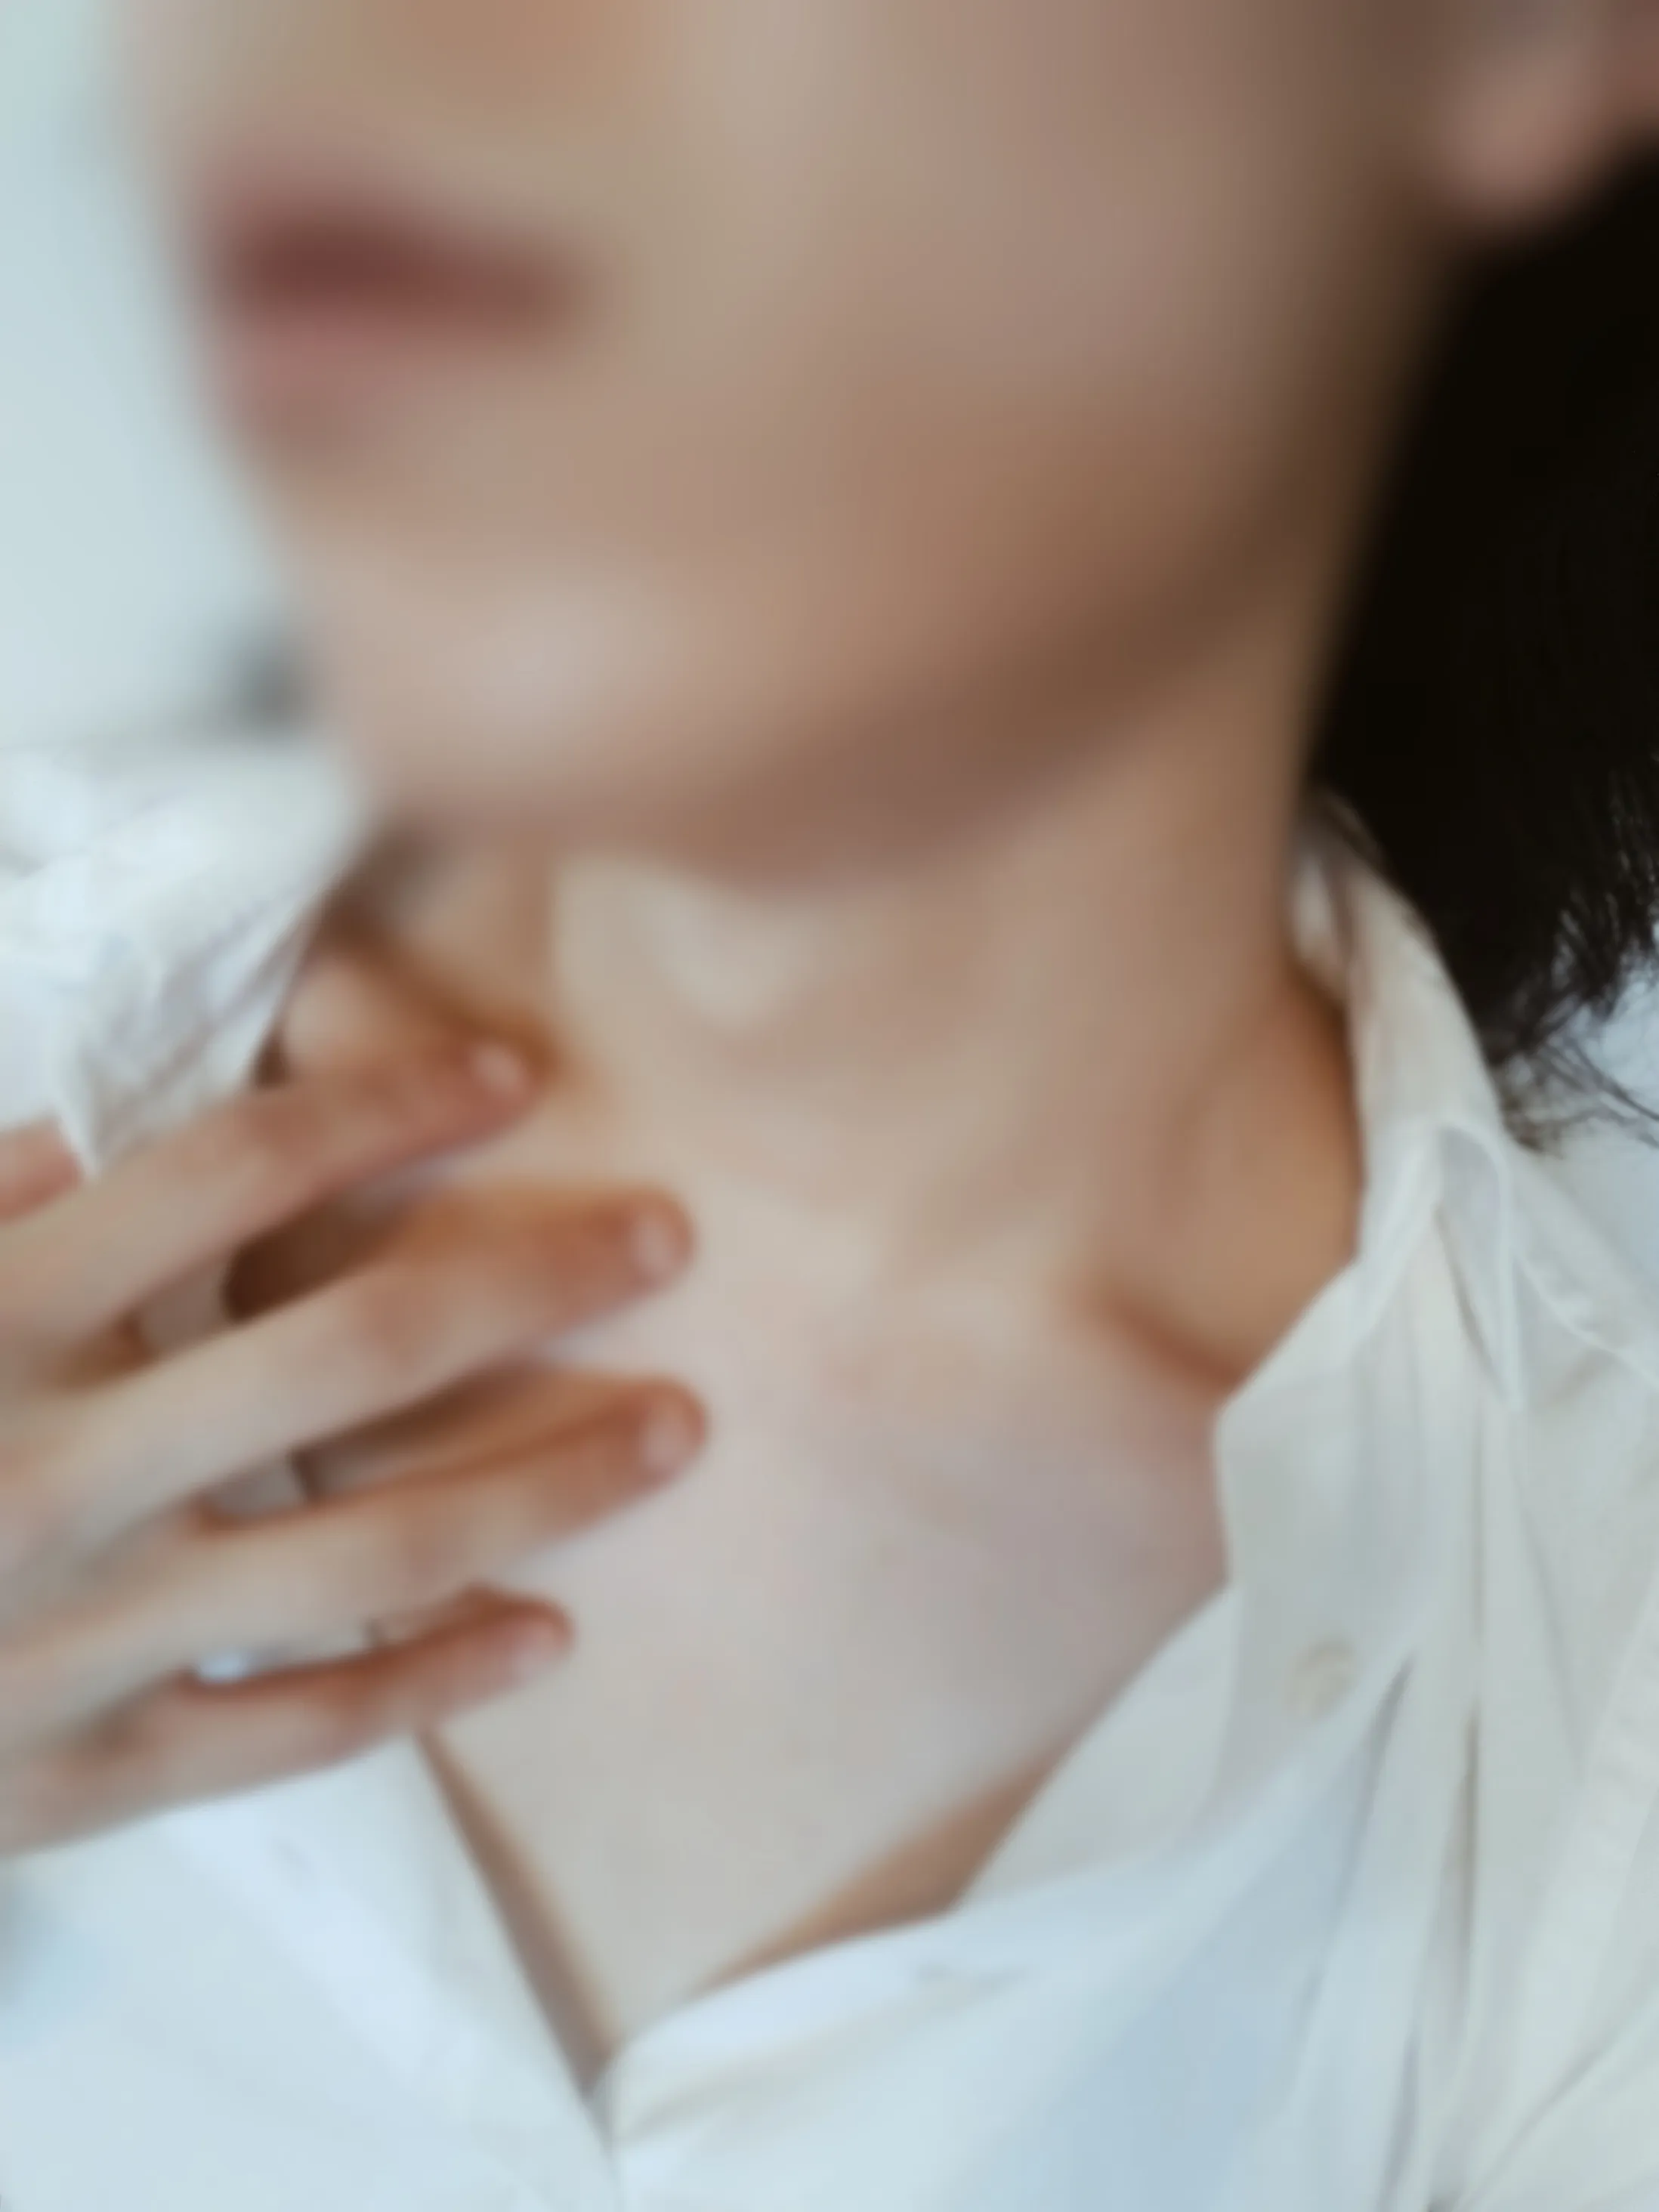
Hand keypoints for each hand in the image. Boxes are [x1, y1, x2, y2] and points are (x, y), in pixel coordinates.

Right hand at [0, 1050, 701, 1853]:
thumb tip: (76, 1151)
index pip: (223, 1178)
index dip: (379, 1111)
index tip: (509, 1074)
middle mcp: (51, 1469)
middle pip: (347, 1353)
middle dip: (528, 1281)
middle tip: (669, 1237)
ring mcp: (76, 1633)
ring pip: (365, 1550)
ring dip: (541, 1485)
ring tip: (675, 1429)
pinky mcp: (79, 1774)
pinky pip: (289, 1730)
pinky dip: (427, 1685)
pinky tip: (548, 1638)